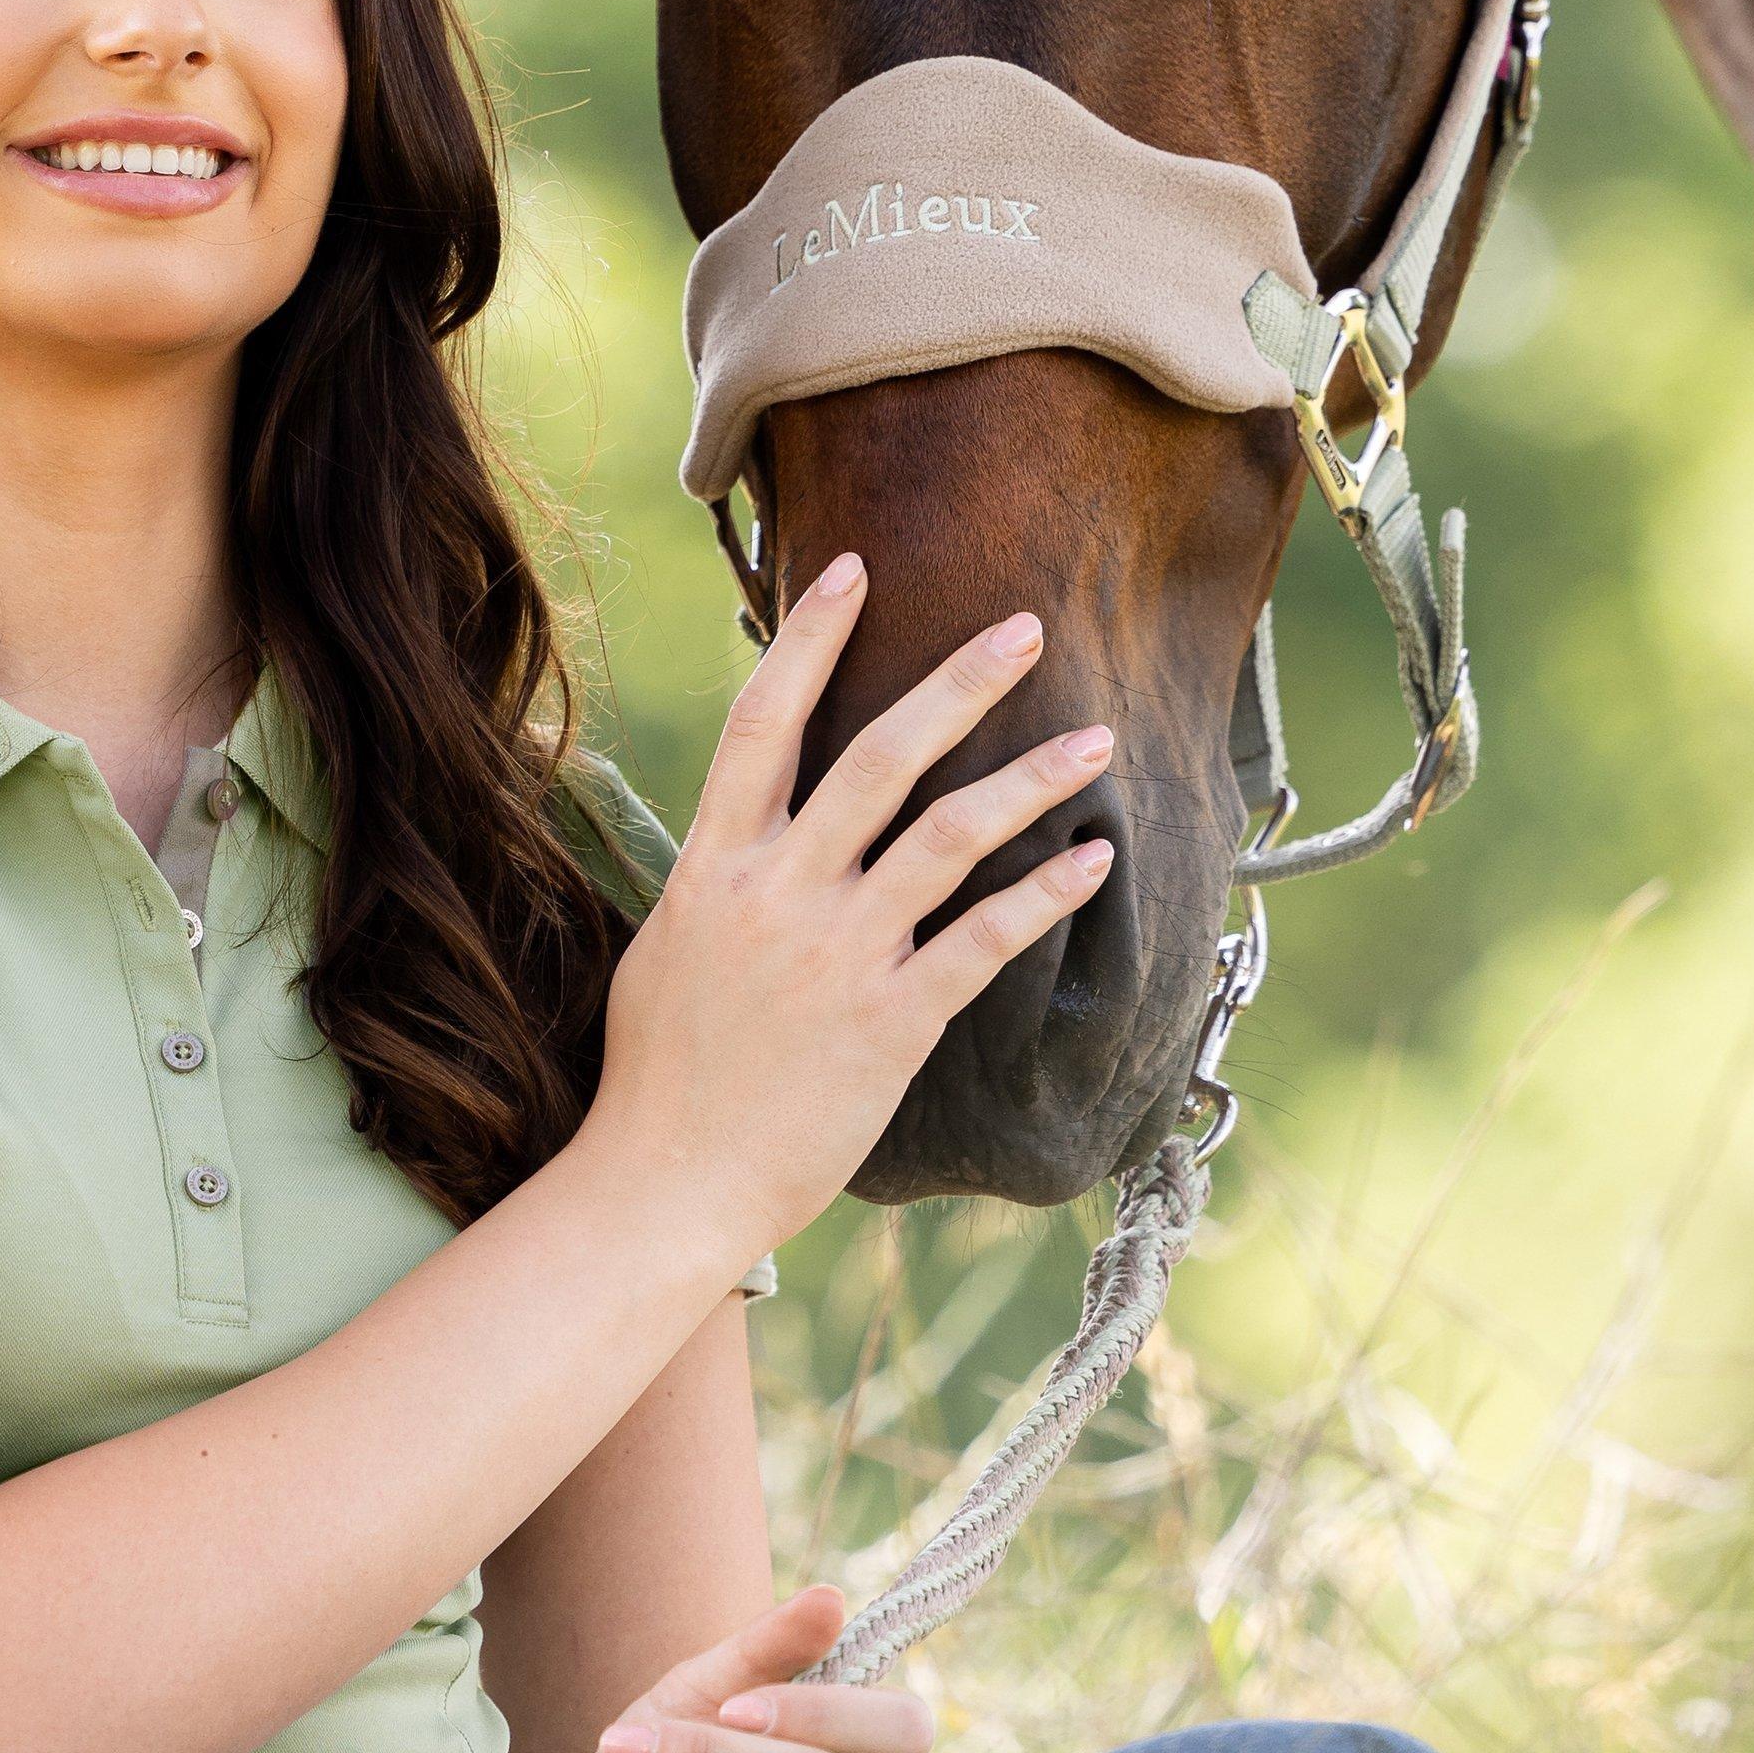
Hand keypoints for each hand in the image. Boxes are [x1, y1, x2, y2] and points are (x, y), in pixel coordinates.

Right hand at [591, 556, 1115, 1255]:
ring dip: (1030, 779)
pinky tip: (1094, 860)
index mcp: (716, 864)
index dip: (806, 640)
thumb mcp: (666, 947)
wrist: (668, 1182)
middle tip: (1026, 627)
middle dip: (958, 683)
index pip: (763, 724)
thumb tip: (745, 832)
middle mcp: (781, 892)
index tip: (855, 570)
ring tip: (1096, 735)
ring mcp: (839, 953)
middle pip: (878, 756)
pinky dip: (1045, 896)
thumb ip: (716, 879)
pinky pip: (984, 941)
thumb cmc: (657, 1072)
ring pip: (949, 836)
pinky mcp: (891, 1020)